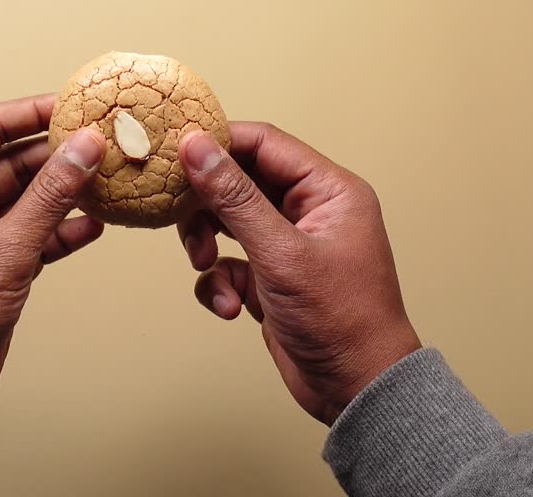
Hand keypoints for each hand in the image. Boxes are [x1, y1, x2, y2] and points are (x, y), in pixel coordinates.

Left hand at [0, 94, 105, 433]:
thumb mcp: (7, 248)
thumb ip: (51, 194)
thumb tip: (86, 145)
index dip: (33, 111)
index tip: (78, 106)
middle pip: (9, 160)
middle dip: (57, 153)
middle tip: (104, 143)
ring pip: (24, 199)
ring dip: (64, 192)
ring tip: (109, 180)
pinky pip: (30, 236)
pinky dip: (59, 231)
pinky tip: (94, 225)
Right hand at [176, 123, 421, 424]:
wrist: (357, 389)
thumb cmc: (341, 320)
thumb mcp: (281, 253)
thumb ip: (234, 198)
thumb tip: (197, 147)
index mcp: (328, 190)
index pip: (264, 144)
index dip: (218, 144)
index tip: (175, 154)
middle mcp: (310, 210)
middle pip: (239, 182)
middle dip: (206, 205)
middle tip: (181, 219)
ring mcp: (289, 245)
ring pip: (227, 222)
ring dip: (207, 245)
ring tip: (205, 265)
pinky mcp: (272, 277)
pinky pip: (229, 262)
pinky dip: (218, 281)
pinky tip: (228, 306)